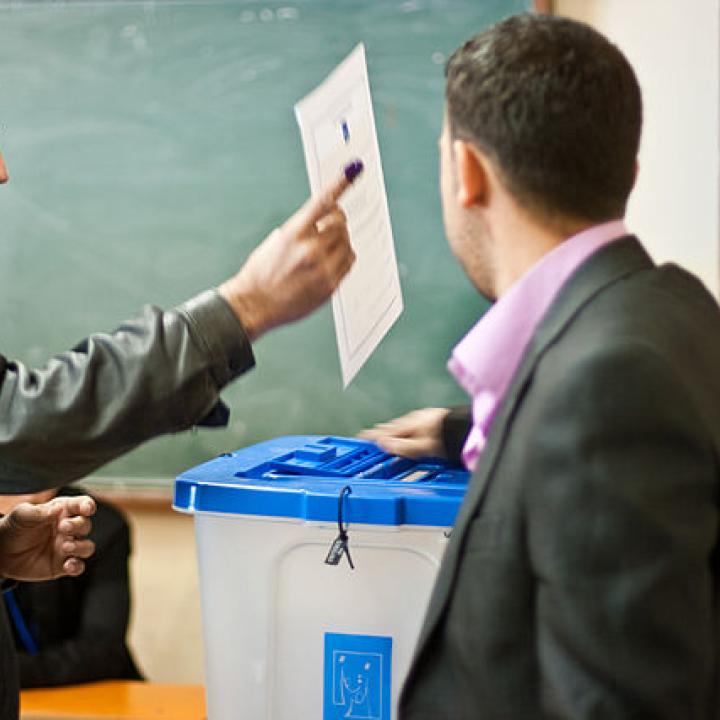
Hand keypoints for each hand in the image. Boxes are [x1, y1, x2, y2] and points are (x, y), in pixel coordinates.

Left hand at [0, 495, 95, 580]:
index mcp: (62, 511)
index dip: (87, 506)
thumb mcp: (21, 515)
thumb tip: (57, 509)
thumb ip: (38, 512)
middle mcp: (68, 528)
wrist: (0, 553)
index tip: (86, 509)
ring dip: (80, 547)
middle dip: (79, 525)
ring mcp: (66, 547)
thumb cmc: (13, 528)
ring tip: (65, 547)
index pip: (82, 505)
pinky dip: (77, 566)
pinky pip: (78, 567)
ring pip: (87, 546)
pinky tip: (68, 565)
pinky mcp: (61, 565)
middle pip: (85, 525)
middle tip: (63, 527)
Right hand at [219, 167, 360, 340]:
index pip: (321, 202)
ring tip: (325, 247)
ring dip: (340, 240)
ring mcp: (322, 269)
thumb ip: (302, 230)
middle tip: (329, 225)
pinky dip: (344, 256)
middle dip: (337, 221)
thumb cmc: (262, 272)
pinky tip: (331, 260)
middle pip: (340, 223)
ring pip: (347, 243)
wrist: (255, 304)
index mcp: (294, 234)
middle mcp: (310, 250)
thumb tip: (325, 220)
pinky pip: (349, 262)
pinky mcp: (330, 285)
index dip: (339, 184)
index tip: (353, 170)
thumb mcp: (277, 241)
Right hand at [359, 407, 450, 458]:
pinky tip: (409, 430)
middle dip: (380, 431)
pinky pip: (411, 422)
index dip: (372, 436)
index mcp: (408, 425)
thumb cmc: (446, 436)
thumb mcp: (421, 447)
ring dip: (392, 428)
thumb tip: (383, 444)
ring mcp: (422, 417)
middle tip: (369, 435)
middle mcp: (413, 419)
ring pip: (402, 424)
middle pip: (392, 427)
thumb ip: (401, 446)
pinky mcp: (431, 418)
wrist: (464, 427)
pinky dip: (405, 427)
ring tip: (385, 432)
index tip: (361, 438)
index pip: (384, 432)